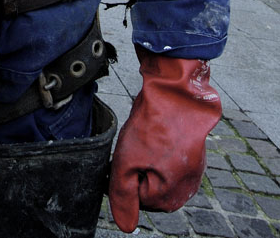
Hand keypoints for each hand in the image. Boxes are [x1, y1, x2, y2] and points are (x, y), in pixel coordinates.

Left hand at [108, 48, 221, 232]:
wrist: (176, 93)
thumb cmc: (153, 127)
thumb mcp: (126, 163)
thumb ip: (122, 196)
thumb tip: (124, 226)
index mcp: (169, 198)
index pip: (134, 199)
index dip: (125, 174)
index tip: (129, 154)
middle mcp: (186, 190)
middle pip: (146, 187)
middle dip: (137, 167)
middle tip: (138, 144)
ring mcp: (192, 172)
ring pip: (156, 171)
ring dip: (147, 156)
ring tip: (148, 136)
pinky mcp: (193, 154)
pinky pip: (167, 158)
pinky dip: (159, 147)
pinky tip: (158, 132)